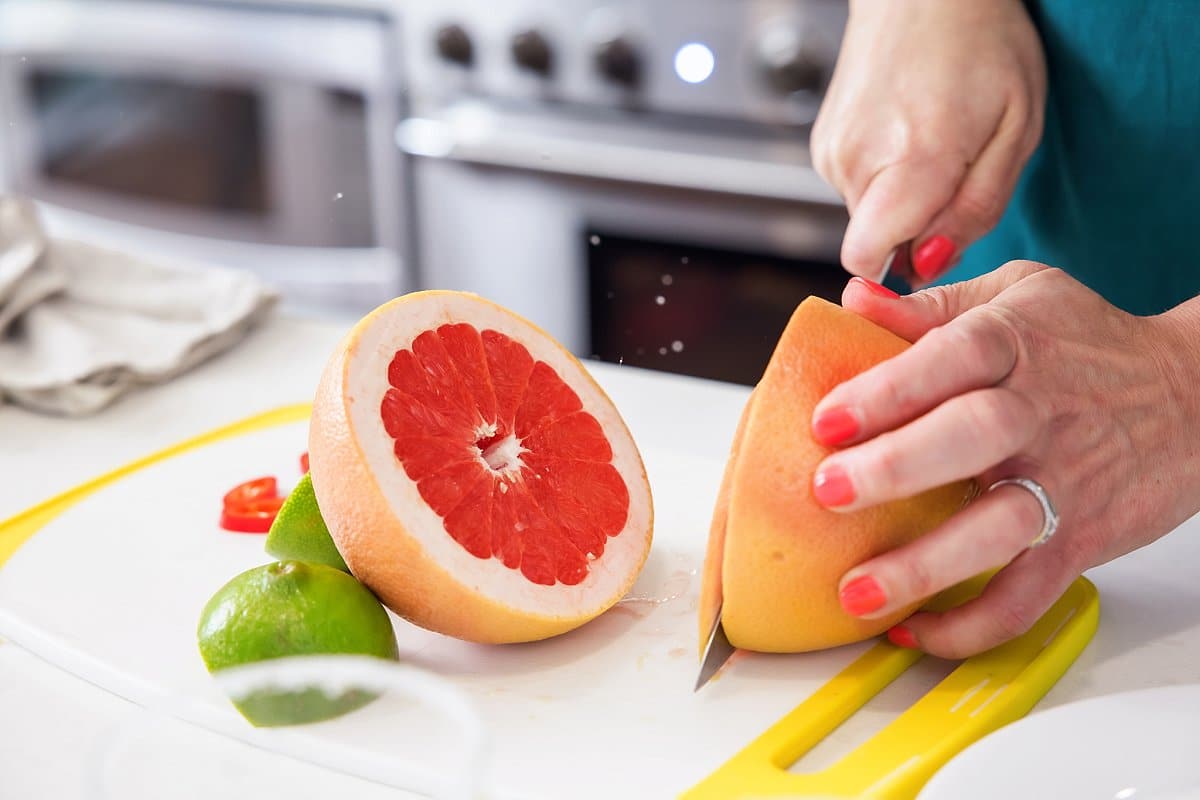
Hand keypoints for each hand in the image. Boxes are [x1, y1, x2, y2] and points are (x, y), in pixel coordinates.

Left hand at [810, 267, 1199, 657]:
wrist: (1193, 397)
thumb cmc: (1085, 345)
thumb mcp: (1014, 298)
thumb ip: (930, 309)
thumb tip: (853, 301)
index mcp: (1014, 344)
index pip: (954, 356)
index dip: (889, 387)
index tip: (826, 420)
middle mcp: (1039, 411)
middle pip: (974, 436)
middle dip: (895, 467)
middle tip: (828, 490)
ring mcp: (1062, 479)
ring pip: (1001, 525)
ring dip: (926, 564)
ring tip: (857, 591)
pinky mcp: (1080, 539)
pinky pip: (1028, 594)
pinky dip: (975, 625)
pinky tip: (917, 629)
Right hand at [811, 0, 1045, 280]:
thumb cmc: (983, 47)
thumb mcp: (1017, 132)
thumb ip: (976, 210)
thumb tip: (926, 266)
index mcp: (910, 161)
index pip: (868, 261)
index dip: (905, 263)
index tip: (936, 241)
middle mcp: (856, 161)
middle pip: (878, 242)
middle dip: (918, 226)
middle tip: (954, 171)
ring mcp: (831, 152)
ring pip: (867, 216)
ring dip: (903, 199)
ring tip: (931, 141)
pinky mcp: (822, 146)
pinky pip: (855, 190)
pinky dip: (884, 176)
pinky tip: (905, 132)